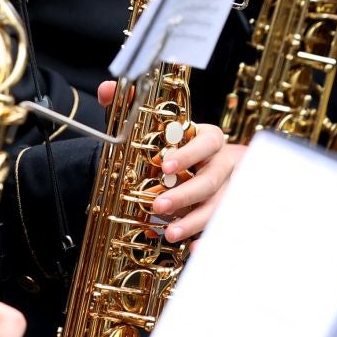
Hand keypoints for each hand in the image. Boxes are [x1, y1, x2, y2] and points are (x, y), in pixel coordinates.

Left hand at [95, 81, 245, 242]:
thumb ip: (133, 105)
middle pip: (211, 180)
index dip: (187, 154)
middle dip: (185, 195)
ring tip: (170, 233)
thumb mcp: (161, 124)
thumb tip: (107, 90)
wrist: (214, 164)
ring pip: (217, 206)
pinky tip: (191, 247)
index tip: (164, 165)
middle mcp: (223, 164)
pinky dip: (206, 237)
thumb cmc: (182, 143)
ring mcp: (228, 190)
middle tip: (158, 205)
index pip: (206, 142)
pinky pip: (221, 226)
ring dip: (194, 221)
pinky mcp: (226, 211)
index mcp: (209, 138)